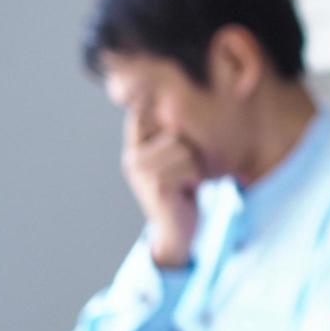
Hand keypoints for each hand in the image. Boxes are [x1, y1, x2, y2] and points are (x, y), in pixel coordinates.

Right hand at [121, 111, 202, 267]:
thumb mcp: (174, 156)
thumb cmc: (181, 188)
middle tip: (185, 172)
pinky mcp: (157, 185)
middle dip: (190, 150)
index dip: (160, 110)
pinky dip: (196, 178)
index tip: (166, 120)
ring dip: (195, 166)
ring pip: (183, 148)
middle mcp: (133, 157)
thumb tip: (172, 99)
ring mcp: (142, 172)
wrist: (176, 230)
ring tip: (186, 181)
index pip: (145, 112)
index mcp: (135, 146)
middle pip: (175, 130)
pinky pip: (189, 166)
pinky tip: (187, 191)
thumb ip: (171, 131)